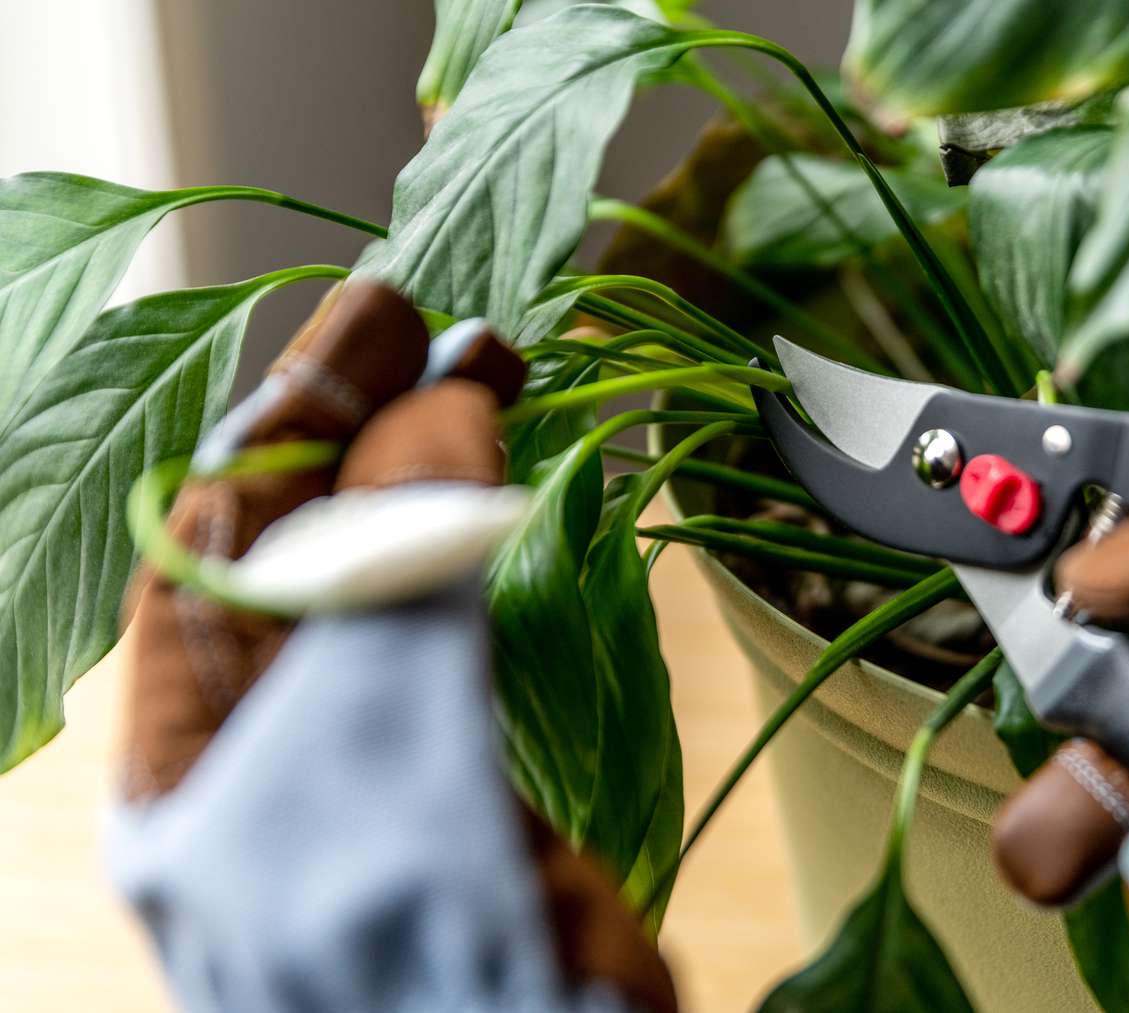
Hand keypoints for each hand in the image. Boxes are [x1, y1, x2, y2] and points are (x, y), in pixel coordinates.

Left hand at [112, 281, 674, 1012]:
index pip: (215, 549)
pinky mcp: (477, 776)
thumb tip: (440, 402)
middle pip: (305, 554)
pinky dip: (491, 547)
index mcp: (193, 770)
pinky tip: (516, 477)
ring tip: (495, 366)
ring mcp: (378, 768)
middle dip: (366, 428)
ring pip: (393, 584)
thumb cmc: (420, 943)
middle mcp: (271, 760)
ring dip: (437, 474)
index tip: (375, 318)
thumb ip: (398, 564)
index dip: (289, 420)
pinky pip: (467, 633)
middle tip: (447, 322)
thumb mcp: (382, 732)